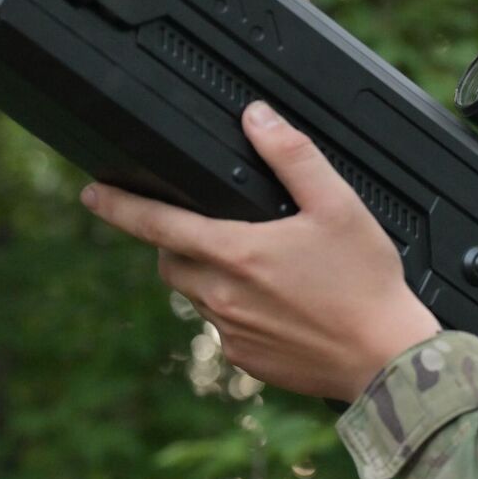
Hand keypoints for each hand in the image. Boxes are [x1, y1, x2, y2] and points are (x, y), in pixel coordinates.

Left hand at [82, 101, 440, 401]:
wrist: (386, 358)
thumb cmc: (367, 283)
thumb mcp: (339, 205)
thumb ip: (292, 156)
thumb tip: (256, 116)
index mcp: (236, 252)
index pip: (156, 224)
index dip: (118, 206)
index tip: (92, 195)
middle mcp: (223, 296)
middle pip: (172, 262)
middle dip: (179, 244)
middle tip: (217, 232)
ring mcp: (232, 334)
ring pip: (199, 297)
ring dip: (212, 279)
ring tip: (263, 271)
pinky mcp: (248, 361)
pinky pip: (226, 330)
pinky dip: (240, 314)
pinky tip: (283, 308)